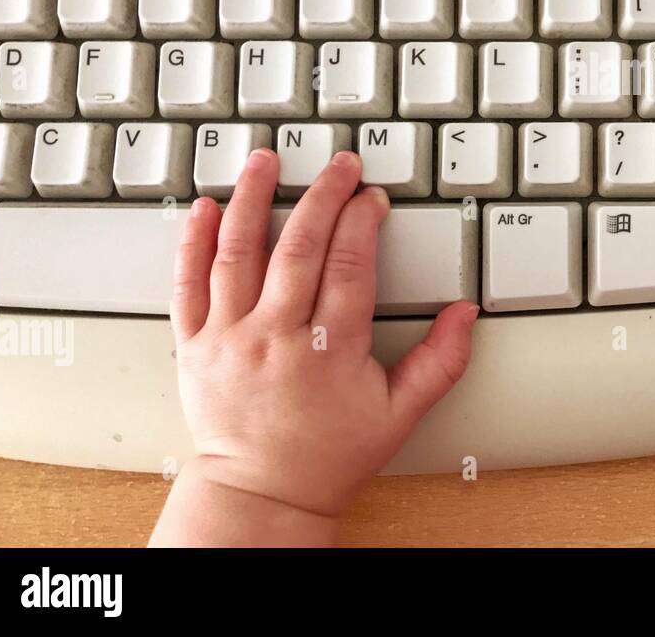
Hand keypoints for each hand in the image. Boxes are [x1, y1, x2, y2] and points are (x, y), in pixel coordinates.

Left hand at [169, 149, 477, 520]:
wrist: (261, 493)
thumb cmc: (328, 454)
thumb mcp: (400, 414)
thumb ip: (441, 362)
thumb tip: (466, 314)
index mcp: (329, 351)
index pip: (349, 266)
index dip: (363, 221)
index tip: (372, 196)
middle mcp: (276, 337)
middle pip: (300, 248)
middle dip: (322, 195)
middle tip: (338, 164)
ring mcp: (230, 338)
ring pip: (239, 253)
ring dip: (254, 200)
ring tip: (266, 161)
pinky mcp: (194, 345)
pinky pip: (188, 285)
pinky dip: (195, 242)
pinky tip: (207, 207)